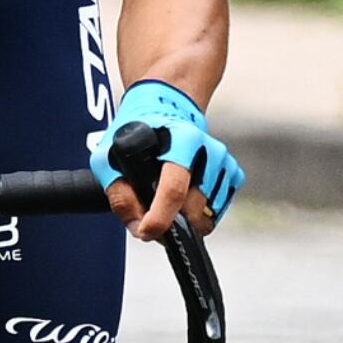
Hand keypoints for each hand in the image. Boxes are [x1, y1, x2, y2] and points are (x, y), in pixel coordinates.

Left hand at [91, 80, 240, 238]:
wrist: (166, 109)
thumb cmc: (136, 134)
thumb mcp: (110, 157)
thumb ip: (119, 193)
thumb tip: (137, 226)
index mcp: (181, 141)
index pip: (174, 189)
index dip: (160, 218)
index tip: (146, 232)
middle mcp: (208, 150)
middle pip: (193, 207)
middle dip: (170, 221)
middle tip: (150, 216)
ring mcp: (224, 161)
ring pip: (207, 213)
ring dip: (185, 217)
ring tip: (165, 201)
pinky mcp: (233, 173)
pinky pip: (217, 210)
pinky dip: (199, 213)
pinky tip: (184, 197)